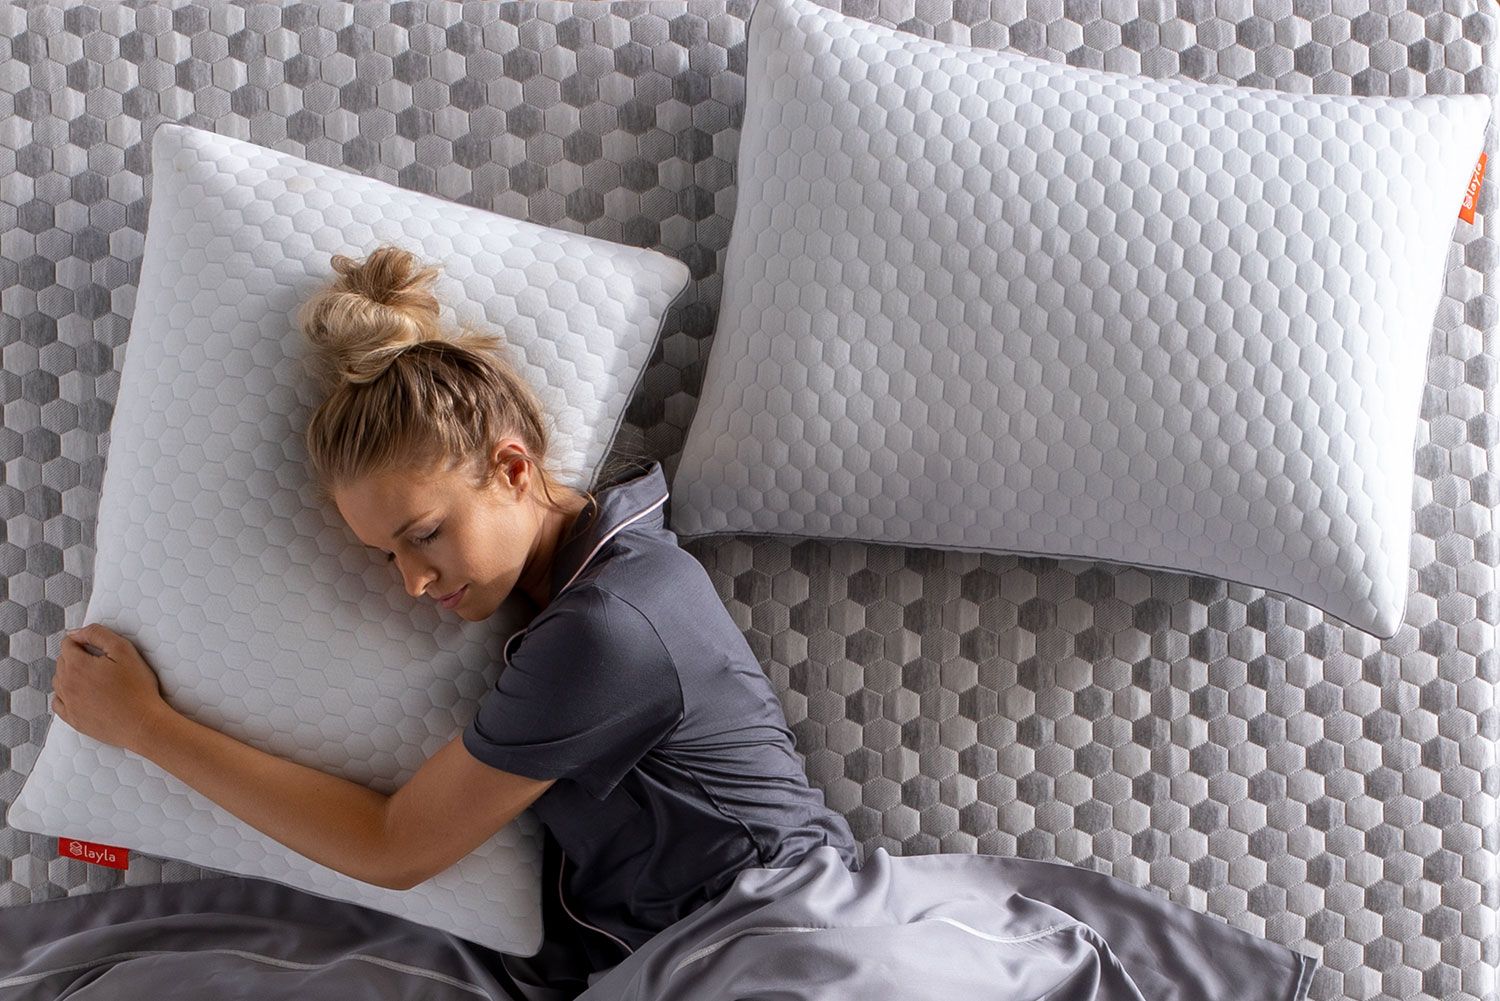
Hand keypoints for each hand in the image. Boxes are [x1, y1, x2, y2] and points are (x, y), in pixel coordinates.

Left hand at [52, 623, 170, 755]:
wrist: (142, 723)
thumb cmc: (137, 687)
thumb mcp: (124, 650)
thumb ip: (98, 634)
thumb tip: (76, 632)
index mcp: (76, 665)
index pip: (67, 644)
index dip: (83, 641)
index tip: (99, 649)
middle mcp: (66, 684)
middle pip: (62, 661)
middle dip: (77, 657)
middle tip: (101, 663)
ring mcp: (67, 703)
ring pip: (59, 681)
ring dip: (71, 675)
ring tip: (94, 678)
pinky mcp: (72, 719)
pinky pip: (58, 702)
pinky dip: (66, 696)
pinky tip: (82, 695)